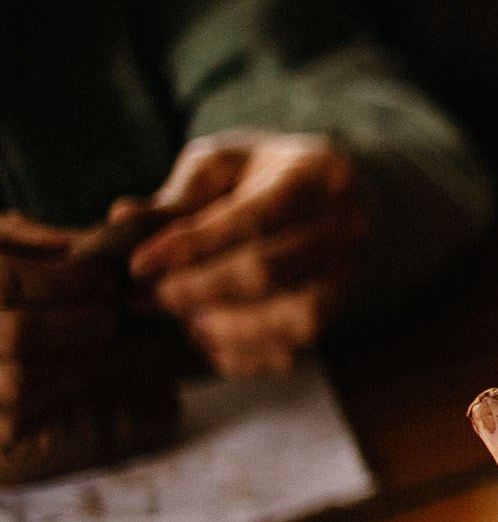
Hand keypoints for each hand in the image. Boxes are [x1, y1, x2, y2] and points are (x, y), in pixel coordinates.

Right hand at [1, 213, 180, 481]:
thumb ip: (20, 236)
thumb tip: (66, 245)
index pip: (10, 282)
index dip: (68, 281)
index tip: (104, 281)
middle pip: (20, 334)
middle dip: (78, 325)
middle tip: (107, 317)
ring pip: (19, 382)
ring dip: (72, 362)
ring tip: (93, 345)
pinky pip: (15, 422)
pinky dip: (56, 397)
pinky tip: (72, 373)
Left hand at [129, 132, 367, 377]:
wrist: (333, 196)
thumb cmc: (264, 177)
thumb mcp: (223, 165)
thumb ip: (178, 194)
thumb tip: (123, 220)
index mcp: (315, 178)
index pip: (251, 220)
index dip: (190, 247)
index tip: (138, 265)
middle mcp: (345, 229)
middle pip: (267, 272)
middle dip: (196, 290)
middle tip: (145, 299)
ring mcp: (349, 276)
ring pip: (292, 320)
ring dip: (225, 329)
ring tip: (182, 322)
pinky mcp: (340, 313)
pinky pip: (295, 351)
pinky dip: (244, 356)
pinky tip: (207, 341)